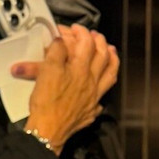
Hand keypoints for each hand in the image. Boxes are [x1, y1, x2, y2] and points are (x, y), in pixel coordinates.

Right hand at [18, 25, 118, 151]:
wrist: (48, 130)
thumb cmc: (46, 102)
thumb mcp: (47, 70)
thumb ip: (56, 52)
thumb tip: (60, 42)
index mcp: (80, 69)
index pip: (87, 44)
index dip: (82, 32)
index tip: (77, 28)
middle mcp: (91, 82)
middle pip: (103, 57)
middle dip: (101, 43)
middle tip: (96, 36)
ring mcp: (94, 97)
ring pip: (110, 74)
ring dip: (112, 60)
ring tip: (111, 53)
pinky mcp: (91, 110)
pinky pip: (103, 94)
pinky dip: (104, 85)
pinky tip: (101, 84)